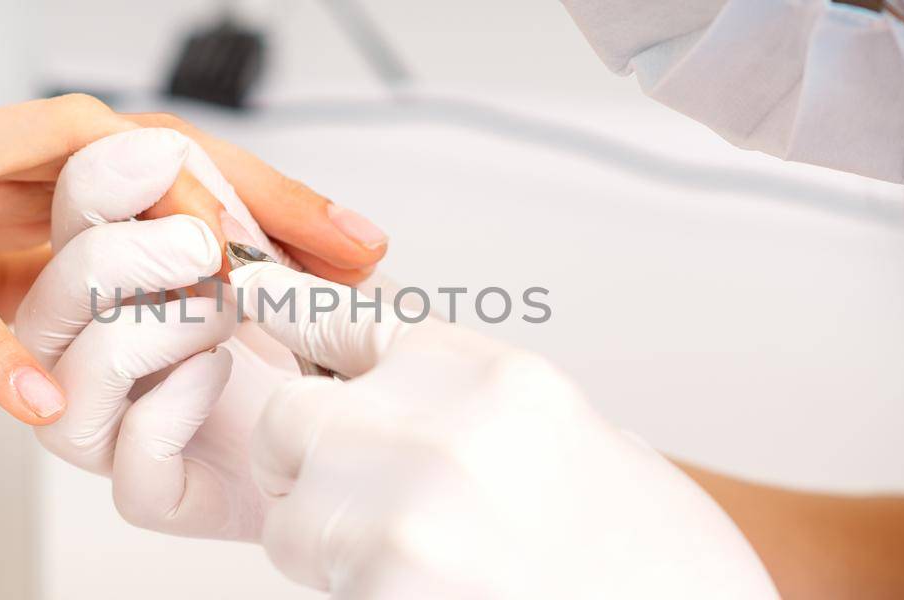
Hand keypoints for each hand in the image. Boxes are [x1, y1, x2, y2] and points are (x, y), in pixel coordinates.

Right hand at [14, 128, 300, 538]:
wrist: (348, 443)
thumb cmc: (312, 352)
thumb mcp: (299, 257)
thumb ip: (259, 211)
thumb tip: (189, 160)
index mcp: (110, 276)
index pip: (70, 210)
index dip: (108, 176)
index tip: (171, 158)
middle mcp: (90, 349)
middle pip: (55, 287)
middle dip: (133, 253)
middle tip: (205, 247)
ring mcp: (114, 424)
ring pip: (77, 371)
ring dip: (161, 325)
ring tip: (228, 315)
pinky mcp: (149, 490)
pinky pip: (132, 449)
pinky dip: (178, 403)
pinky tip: (220, 375)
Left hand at [232, 263, 778, 598]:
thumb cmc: (649, 561)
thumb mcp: (570, 436)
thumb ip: (465, 397)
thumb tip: (364, 371)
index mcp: (502, 380)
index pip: (355, 320)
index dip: (297, 316)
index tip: (254, 299)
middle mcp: (450, 430)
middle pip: (293, 418)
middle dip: (305, 462)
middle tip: (354, 502)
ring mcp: (411, 515)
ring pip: (291, 515)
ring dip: (324, 542)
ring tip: (413, 564)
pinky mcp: (387, 589)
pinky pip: (319, 583)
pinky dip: (354, 591)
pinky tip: (430, 593)